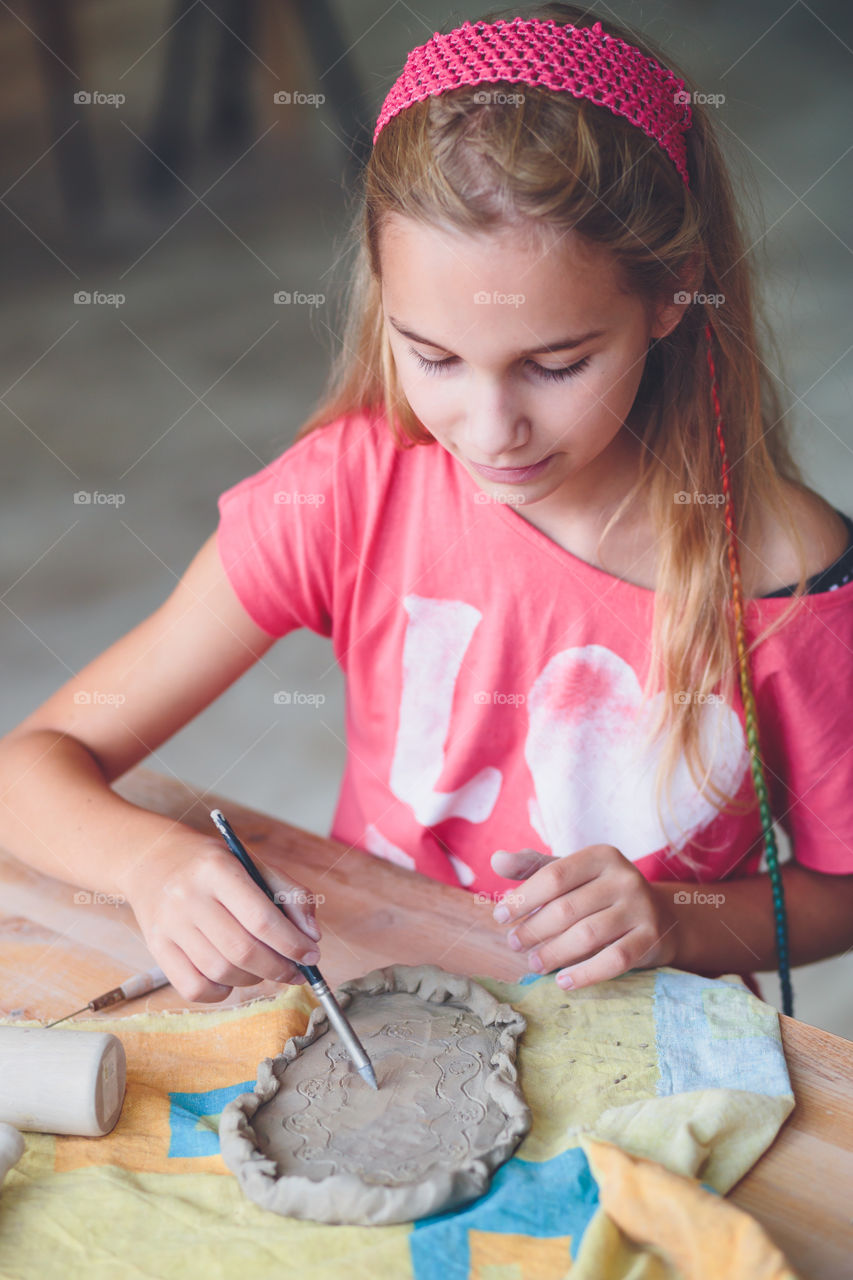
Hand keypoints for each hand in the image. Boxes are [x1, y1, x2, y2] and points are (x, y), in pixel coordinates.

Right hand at [119, 834, 322, 1002]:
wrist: (152, 858)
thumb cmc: (211, 864)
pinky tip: (233, 979)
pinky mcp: (156, 947)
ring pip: (221, 972)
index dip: (293, 944)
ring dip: (254, 979)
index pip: (261, 919)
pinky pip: (193, 988)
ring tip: (266, 969)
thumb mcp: (252, 863)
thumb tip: (311, 936)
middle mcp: (188, 897)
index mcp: (217, 869)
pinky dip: (221, 992)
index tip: (312, 956)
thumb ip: (289, 894)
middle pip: (242, 951)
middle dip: (279, 968)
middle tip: (297, 971)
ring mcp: (169, 925)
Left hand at [490, 845, 677, 988]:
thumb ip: (534, 867)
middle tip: (513, 944)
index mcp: (601, 856)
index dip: (523, 898)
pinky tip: (562, 981)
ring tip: (533, 963)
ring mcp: (641, 908)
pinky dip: (585, 974)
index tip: (500, 916)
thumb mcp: (572, 874)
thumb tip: (497, 861)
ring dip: (554, 953)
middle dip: (534, 930)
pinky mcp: (651, 938)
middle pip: (567, 908)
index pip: (554, 875)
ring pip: (587, 935)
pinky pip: (614, 960)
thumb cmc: (601, 893)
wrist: (659, 916)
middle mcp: (624, 877)